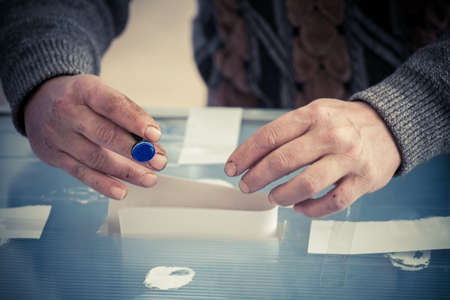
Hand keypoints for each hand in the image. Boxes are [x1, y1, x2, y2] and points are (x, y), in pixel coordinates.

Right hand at [24, 75, 166, 199]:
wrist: (39, 102)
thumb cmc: (80, 99)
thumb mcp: (101, 93)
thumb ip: (128, 116)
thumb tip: (153, 144)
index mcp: (83, 90)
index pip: (112, 105)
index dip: (135, 121)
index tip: (155, 135)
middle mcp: (67, 111)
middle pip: (104, 134)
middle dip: (135, 151)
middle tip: (158, 161)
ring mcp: (58, 135)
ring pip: (95, 157)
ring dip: (126, 172)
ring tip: (148, 178)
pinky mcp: (54, 156)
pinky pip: (81, 173)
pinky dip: (103, 184)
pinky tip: (121, 191)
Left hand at [225, 99, 400, 217]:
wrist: (390, 126)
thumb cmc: (343, 122)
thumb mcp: (315, 113)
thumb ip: (286, 131)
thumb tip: (251, 157)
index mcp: (313, 115)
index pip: (270, 136)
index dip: (245, 155)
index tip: (232, 168)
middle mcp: (331, 134)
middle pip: (282, 160)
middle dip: (256, 177)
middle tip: (246, 186)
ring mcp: (349, 158)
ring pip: (306, 184)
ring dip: (282, 195)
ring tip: (273, 197)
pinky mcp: (364, 180)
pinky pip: (332, 202)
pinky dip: (310, 210)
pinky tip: (300, 208)